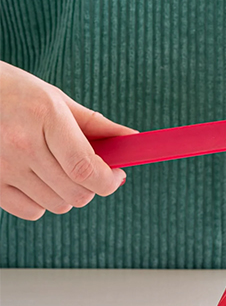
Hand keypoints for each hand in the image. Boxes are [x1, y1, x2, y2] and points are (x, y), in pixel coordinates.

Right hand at [0, 61, 136, 219]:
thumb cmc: (15, 93)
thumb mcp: (56, 100)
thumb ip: (97, 125)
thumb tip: (133, 139)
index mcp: (45, 116)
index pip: (86, 168)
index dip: (109, 180)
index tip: (117, 175)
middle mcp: (21, 143)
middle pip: (76, 192)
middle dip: (93, 187)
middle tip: (90, 172)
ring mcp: (2, 166)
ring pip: (57, 204)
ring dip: (68, 194)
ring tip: (58, 170)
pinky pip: (31, 211)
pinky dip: (42, 202)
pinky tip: (37, 180)